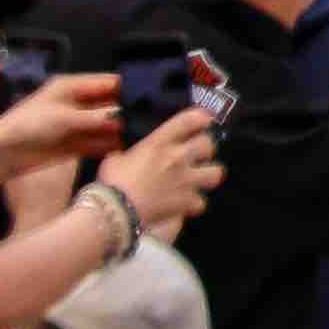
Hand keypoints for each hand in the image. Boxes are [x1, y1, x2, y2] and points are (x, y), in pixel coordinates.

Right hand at [108, 107, 221, 236]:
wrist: (116, 210)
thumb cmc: (112, 181)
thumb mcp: (116, 159)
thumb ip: (128, 155)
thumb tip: (127, 158)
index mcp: (160, 142)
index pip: (190, 120)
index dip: (202, 118)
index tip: (205, 120)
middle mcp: (178, 157)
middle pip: (209, 145)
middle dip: (206, 149)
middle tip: (198, 155)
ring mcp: (186, 180)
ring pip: (216, 173)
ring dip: (209, 175)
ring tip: (201, 179)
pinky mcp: (187, 202)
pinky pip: (201, 202)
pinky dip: (194, 204)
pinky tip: (186, 204)